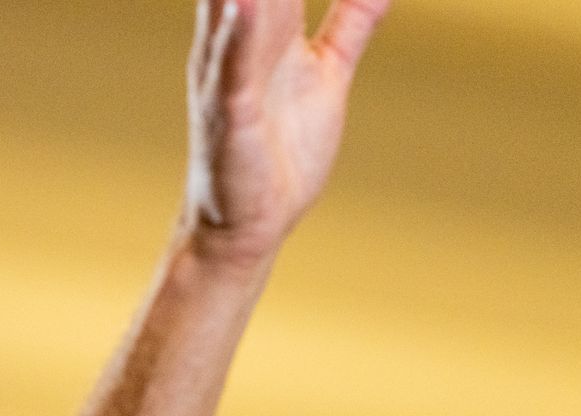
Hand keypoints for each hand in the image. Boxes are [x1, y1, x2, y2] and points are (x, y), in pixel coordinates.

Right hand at [183, 0, 389, 263]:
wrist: (250, 229)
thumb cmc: (282, 154)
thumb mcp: (327, 74)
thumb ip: (351, 21)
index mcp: (266, 28)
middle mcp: (240, 42)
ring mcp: (229, 78)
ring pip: (236, 10)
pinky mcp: (230, 118)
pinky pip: (233, 70)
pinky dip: (238, 35)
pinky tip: (246, 2)